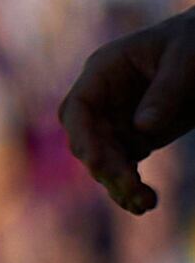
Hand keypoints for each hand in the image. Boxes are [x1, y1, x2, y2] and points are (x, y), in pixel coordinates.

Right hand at [61, 8, 194, 211]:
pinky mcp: (136, 138)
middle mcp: (103, 99)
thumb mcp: (188, 59)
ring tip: (145, 204)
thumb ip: (166, 91)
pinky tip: (146, 203)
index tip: (100, 163)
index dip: (84, 137)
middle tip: (132, 187)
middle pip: (87, 140)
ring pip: (104, 160)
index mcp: (104, 71)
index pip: (78, 108)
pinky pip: (125, 167)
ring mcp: (117, 120)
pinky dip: (132, 187)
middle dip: (106, 166)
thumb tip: (143, 129)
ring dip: (119, 184)